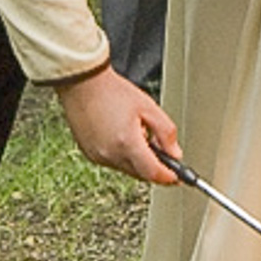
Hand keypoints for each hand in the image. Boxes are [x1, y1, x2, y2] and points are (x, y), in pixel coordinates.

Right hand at [57, 64, 180, 184]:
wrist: (83, 84)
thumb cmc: (112, 91)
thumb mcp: (148, 108)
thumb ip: (166, 133)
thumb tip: (175, 154)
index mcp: (127, 143)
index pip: (153, 173)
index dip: (168, 177)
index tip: (177, 176)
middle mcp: (110, 154)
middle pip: (141, 173)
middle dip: (153, 165)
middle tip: (157, 145)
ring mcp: (98, 156)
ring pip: (127, 168)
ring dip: (137, 159)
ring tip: (135, 132)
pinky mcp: (90, 154)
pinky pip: (112, 162)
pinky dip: (122, 155)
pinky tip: (121, 135)